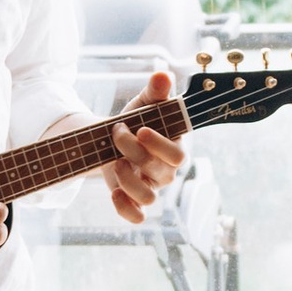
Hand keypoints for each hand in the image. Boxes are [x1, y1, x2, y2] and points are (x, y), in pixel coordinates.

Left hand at [106, 67, 186, 223]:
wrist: (114, 138)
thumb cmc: (137, 119)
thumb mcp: (144, 103)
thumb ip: (155, 91)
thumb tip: (162, 75)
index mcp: (174, 146)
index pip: (178, 155)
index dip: (160, 145)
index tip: (141, 129)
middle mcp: (166, 170)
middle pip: (161, 173)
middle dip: (134, 152)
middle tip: (117, 133)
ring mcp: (150, 187)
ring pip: (149, 198)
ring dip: (128, 180)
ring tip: (113, 161)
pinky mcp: (133, 198)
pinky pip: (137, 215)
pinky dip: (126, 209)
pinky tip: (113, 193)